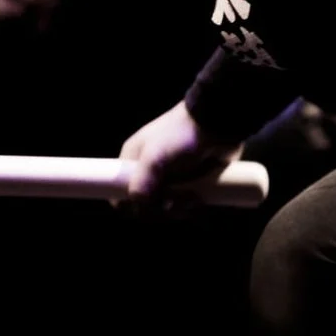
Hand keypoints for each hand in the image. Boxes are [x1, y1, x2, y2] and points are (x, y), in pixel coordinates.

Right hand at [116, 99, 243, 212]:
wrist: (216, 125)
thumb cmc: (181, 135)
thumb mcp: (156, 154)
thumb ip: (142, 179)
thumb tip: (138, 204)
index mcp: (132, 162)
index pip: (119, 193)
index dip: (130, 205)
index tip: (147, 208)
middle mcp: (148, 173)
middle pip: (145, 207)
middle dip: (161, 209)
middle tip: (176, 202)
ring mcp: (168, 180)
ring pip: (166, 210)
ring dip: (179, 210)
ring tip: (193, 199)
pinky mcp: (187, 185)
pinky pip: (183, 207)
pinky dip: (190, 209)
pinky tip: (199, 202)